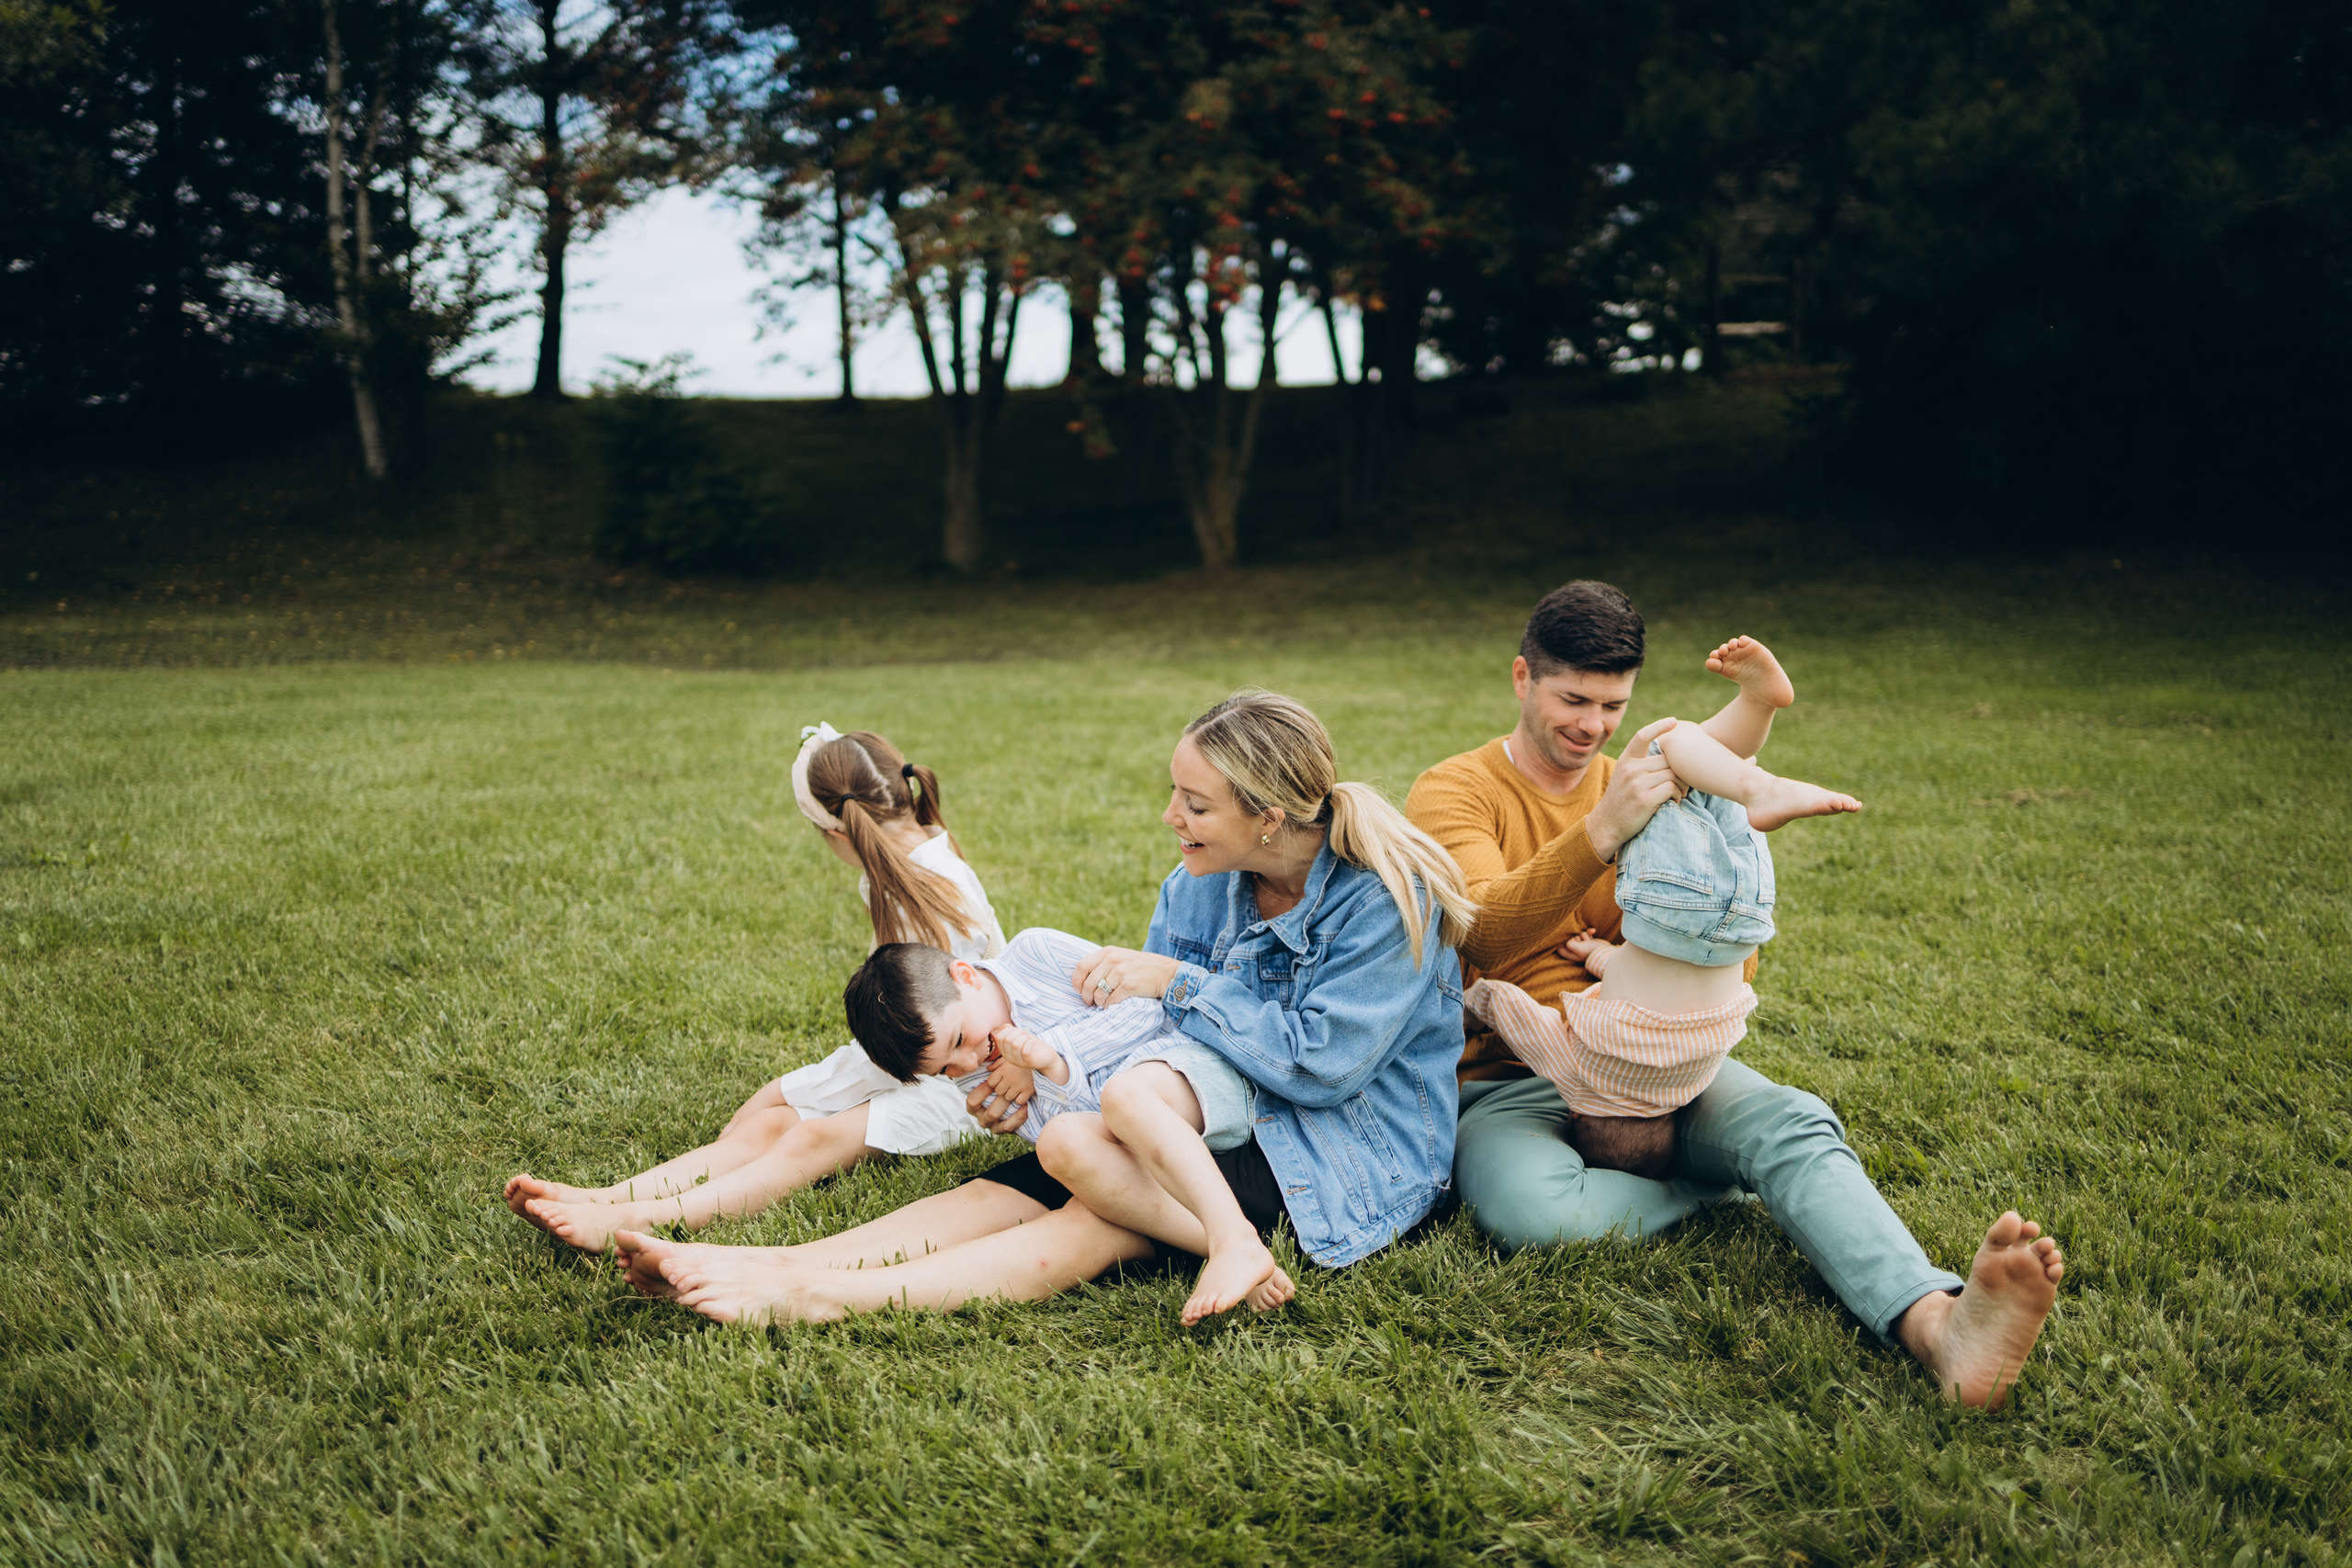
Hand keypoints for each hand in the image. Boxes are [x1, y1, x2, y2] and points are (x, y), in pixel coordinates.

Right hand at [964, 1061, 1030, 1135]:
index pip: (972, 1100)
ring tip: (1017, 1097)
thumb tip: (990, 1067)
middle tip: (1010, 1089)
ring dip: (1007, 1107)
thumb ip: (992, 1073)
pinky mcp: (1003, 1130)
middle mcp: (981, 1117)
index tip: (993, 1082)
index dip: (982, 1091)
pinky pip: (1008, 1126)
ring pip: (997, 1118)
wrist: (1014, 1104)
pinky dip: (1018, 1117)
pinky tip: (1025, 1106)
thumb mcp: (995, 1080)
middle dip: (1000, 1099)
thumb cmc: (1002, 1088)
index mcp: (973, 1106)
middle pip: (988, 1111)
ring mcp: (991, 1126)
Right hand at [991, 1025, 1067, 1084]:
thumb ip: (1011, 1032)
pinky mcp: (1029, 1062)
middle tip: (1026, 1036)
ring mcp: (1018, 1062)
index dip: (1009, 1030)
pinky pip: (1025, 1050)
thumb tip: (1006, 1026)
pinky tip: (1033, 1043)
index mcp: (1005, 1051)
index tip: (1018, 1032)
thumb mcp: (1021, 1036)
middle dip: (1018, 1032)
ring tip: (1030, 1040)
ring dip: (1025, 1038)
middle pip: (1007, 1039)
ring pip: (1016, 1044)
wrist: (1047, 1057)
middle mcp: (1009, 1058)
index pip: (1000, 1037)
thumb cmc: (1033, 1045)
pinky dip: (1030, 1043)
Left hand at [1072, 946, 1180, 1006]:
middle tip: (1091, 1003)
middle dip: (1087, 997)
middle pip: (1088, 984)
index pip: (1081, 967)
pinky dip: (1109, 1007)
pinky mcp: (1130, 985)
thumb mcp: (1121, 957)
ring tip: (1104, 1003)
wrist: (1167, 973)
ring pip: (1099, 994)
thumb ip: (1103, 963)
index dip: (1077, 982)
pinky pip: (1111, 1001)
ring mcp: (1121, 972)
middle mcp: (1113, 960)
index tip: (1079, 990)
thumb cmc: (1141, 967)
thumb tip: (1083, 980)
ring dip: (1099, 1003)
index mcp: (1108, 952)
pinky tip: (1113, 1006)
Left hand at [1558, 928, 1614, 971]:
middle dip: (1574, 937)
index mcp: (1571, 954)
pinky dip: (1589, 931)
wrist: (1606, 951)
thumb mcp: (1577, 948)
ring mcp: (1583, 945)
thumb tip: (1569, 939)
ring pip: (1578, 935)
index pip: (1559, 949)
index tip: (1564, 937)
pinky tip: (1593, 931)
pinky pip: (1586, 933)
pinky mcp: (1589, 941)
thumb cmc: (1591, 951)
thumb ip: (1569, 944)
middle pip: (1569, 939)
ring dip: (1583, 934)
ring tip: (1588, 939)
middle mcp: (1576, 950)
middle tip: (1579, 940)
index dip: (1560, 942)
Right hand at [1584, 716, 1682, 862]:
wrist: (1607, 825)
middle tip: (1683, 784)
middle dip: (1681, 771)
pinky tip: (1674, 801)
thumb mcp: (1625, 776)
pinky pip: (1671, 789)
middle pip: (1668, 760)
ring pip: (1673, 774)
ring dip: (1682, 785)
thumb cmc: (1622, 799)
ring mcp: (1636, 784)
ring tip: (1679, 794)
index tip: (1674, 721)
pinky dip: (1678, 795)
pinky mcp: (1644, 799)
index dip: (1659, 726)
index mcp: (1626, 760)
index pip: (1642, 736)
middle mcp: (1630, 769)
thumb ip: (1642, 764)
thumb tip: (1671, 754)